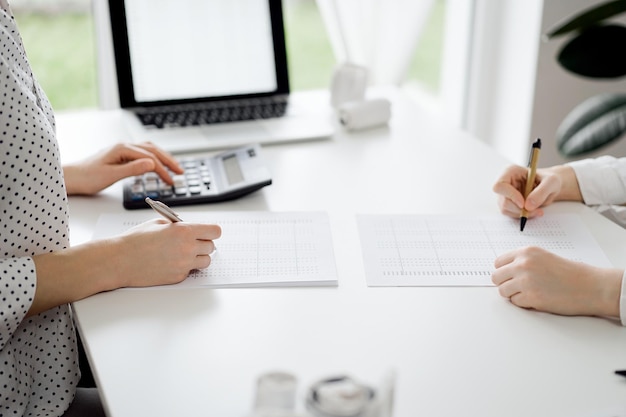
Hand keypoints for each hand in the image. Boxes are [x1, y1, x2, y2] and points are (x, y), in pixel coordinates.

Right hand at [29, 219, 221, 314]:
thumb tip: (193, 228)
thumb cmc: (136, 240)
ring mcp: (184, 265)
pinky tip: (171, 262)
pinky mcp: (178, 277)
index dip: (212, 231)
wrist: (119, 260)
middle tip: (193, 242)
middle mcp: (187, 248)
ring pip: (206, 261)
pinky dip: (186, 267)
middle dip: (204, 243)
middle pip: (212, 247)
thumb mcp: (159, 222)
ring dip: (199, 257)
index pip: (215, 231)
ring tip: (184, 252)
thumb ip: (179, 225)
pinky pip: (191, 271)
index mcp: (184, 231)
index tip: (208, 232)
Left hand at [63, 142, 183, 194]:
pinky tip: (157, 164)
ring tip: (173, 167)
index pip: (150, 158)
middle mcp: (124, 146)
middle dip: (168, 161)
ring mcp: (122, 150)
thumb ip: (132, 169)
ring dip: (163, 157)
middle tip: (181, 172)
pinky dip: (154, 158)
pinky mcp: (120, 155)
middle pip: (153, 150)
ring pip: (149, 150)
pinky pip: (142, 153)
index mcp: (122, 149)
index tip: (171, 181)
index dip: (163, 170)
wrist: (71, 177)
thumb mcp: (111, 175)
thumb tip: (151, 164)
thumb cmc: (87, 177)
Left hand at [491, 246, 621, 317]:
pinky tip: (537, 299)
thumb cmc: (569, 273)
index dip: (504, 271)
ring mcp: (526, 281)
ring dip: (513, 294)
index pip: (498, 262)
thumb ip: (523, 261)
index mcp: (526, 252)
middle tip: (517, 287)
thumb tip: (503, 271)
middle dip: (505, 283)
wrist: (590, 286)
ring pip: (502, 291)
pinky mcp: (531, 297)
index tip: (510, 276)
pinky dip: (523, 303)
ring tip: (529, 293)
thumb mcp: (543, 257)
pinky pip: (515, 302)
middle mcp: (523, 264)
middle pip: (496, 277)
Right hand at [492, 165, 565, 218]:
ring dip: (521, 213)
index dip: (510, 196)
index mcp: (510, 172)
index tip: (523, 203)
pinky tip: (533, 211)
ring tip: (537, 210)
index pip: (500, 186)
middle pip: (503, 201)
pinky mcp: (509, 204)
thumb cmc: (549, 180)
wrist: (550, 187)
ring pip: (506, 209)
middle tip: (535, 211)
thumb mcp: (551, 182)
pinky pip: (511, 214)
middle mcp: (505, 183)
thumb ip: (541, 192)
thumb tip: (528, 206)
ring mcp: (505, 194)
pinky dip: (522, 215)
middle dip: (519, 209)